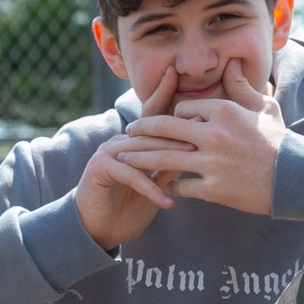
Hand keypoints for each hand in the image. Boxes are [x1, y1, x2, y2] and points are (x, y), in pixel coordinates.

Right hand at [75, 68, 188, 249]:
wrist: (99, 228)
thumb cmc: (130, 206)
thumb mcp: (157, 184)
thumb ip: (172, 164)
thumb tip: (197, 146)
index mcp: (134, 141)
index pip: (154, 116)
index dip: (164, 94)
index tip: (179, 76)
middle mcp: (120, 141)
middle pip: (152, 132)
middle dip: (178, 129)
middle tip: (204, 122)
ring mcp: (108, 152)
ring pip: (142, 150)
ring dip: (168, 156)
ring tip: (193, 160)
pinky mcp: (100, 169)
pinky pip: (130, 175)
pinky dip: (150, 189)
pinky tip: (168, 202)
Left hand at [119, 58, 284, 214]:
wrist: (293, 177)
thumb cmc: (278, 140)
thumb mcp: (263, 107)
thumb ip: (241, 86)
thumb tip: (230, 63)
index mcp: (223, 111)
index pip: (182, 108)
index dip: (172, 115)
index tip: (164, 123)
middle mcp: (213, 134)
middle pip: (164, 128)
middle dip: (141, 131)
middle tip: (127, 133)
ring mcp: (211, 163)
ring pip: (164, 157)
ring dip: (141, 158)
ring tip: (124, 159)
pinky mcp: (213, 189)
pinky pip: (181, 186)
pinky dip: (169, 186)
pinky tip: (162, 186)